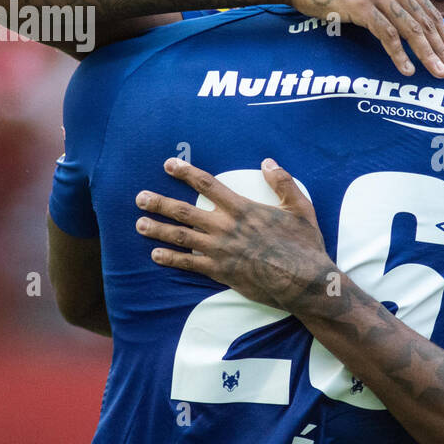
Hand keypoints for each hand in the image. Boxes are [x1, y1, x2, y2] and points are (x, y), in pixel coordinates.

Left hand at [134, 157, 333, 312]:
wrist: (303, 281)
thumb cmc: (304, 245)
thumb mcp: (300, 208)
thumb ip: (283, 182)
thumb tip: (268, 162)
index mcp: (243, 208)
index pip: (207, 185)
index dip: (186, 172)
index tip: (169, 164)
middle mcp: (226, 227)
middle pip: (184, 211)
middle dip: (159, 203)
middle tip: (140, 197)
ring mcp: (220, 251)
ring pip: (181, 237)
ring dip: (158, 230)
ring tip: (139, 224)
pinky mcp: (220, 271)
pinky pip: (189, 264)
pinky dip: (171, 259)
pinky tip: (156, 255)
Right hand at [285, 0, 443, 77]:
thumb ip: (395, 3)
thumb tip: (418, 29)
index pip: (430, 12)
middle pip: (425, 22)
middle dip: (442, 49)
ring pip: (411, 30)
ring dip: (427, 55)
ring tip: (438, 73)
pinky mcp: (361, 6)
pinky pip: (386, 34)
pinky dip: (399, 55)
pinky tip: (406, 71)